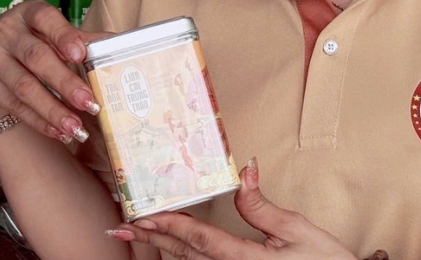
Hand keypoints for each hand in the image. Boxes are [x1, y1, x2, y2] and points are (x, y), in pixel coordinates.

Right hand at [0, 0, 107, 143]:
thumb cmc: (27, 43)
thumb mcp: (47, 34)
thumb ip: (78, 39)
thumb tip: (117, 42)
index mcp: (28, 14)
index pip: (45, 18)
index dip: (63, 35)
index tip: (80, 54)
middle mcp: (5, 32)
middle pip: (37, 57)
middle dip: (65, 82)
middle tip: (90, 103)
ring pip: (25, 87)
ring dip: (54, 110)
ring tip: (77, 128)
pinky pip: (15, 106)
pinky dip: (39, 121)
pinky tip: (59, 132)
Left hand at [108, 159, 384, 259]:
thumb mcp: (299, 230)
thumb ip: (264, 206)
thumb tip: (244, 169)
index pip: (199, 240)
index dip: (169, 225)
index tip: (143, 215)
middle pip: (186, 256)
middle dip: (153, 239)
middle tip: (121, 226)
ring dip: (163, 250)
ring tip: (137, 234)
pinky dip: (184, 257)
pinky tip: (171, 250)